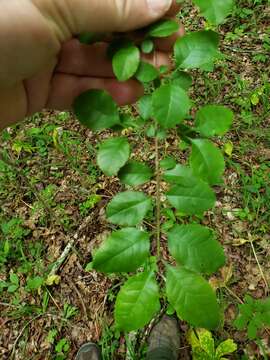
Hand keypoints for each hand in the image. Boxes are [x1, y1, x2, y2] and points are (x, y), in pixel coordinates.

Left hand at [0, 0, 183, 128]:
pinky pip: (75, 92)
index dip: (139, 6)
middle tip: (168, 56)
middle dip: (136, 43)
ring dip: (124, 72)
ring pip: (91, 65)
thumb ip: (107, 7)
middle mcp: (45, 19)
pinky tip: (129, 96)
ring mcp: (41, 56)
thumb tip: (159, 2)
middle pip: (101, 31)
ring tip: (155, 79)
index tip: (172, 16)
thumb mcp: (53, 6)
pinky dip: (101, 95)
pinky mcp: (37, 90)